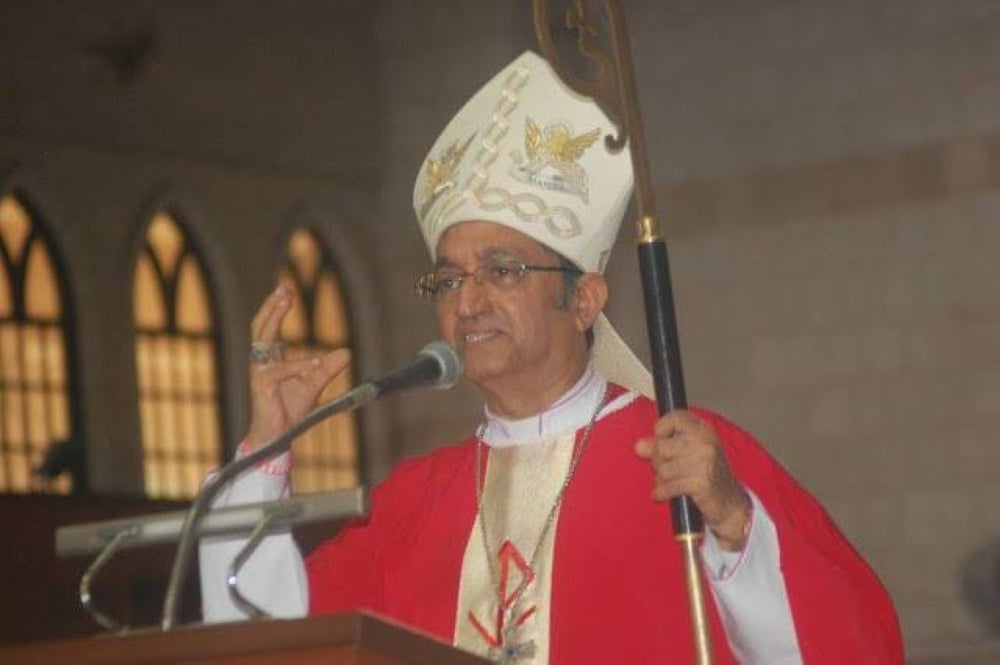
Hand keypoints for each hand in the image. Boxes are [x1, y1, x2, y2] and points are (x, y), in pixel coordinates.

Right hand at [245, 283, 350, 449]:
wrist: (277, 435)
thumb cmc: (290, 409)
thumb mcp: (313, 384)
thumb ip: (327, 369)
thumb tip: (346, 353)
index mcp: (271, 358)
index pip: (269, 327)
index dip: (275, 308)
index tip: (285, 289)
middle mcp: (262, 362)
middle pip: (261, 326)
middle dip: (272, 306)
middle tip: (284, 289)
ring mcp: (260, 373)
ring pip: (263, 340)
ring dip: (274, 318)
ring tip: (286, 301)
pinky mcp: (262, 387)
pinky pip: (280, 371)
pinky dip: (299, 365)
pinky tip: (317, 362)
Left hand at [635, 410, 751, 550]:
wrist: (730, 503)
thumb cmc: (707, 475)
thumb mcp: (688, 454)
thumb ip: (663, 446)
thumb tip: (639, 446)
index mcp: (704, 430)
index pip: (676, 417)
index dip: (661, 429)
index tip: (660, 440)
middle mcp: (706, 443)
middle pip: (661, 446)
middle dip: (657, 461)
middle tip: (666, 470)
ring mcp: (705, 462)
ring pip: (662, 468)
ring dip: (661, 479)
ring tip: (671, 482)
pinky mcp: (701, 483)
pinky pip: (667, 486)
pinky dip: (661, 493)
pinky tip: (663, 494)